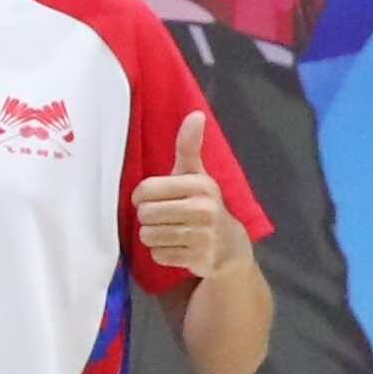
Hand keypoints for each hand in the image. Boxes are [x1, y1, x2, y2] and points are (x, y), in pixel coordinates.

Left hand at [133, 112, 240, 288]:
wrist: (231, 248)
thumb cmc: (204, 205)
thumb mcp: (196, 175)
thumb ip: (189, 146)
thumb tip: (196, 114)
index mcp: (200, 185)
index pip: (145, 190)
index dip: (141, 196)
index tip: (152, 199)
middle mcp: (204, 209)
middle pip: (145, 214)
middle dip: (148, 218)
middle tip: (166, 218)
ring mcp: (203, 236)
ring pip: (149, 236)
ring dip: (154, 237)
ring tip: (173, 232)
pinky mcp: (199, 259)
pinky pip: (158, 255)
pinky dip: (163, 254)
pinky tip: (180, 248)